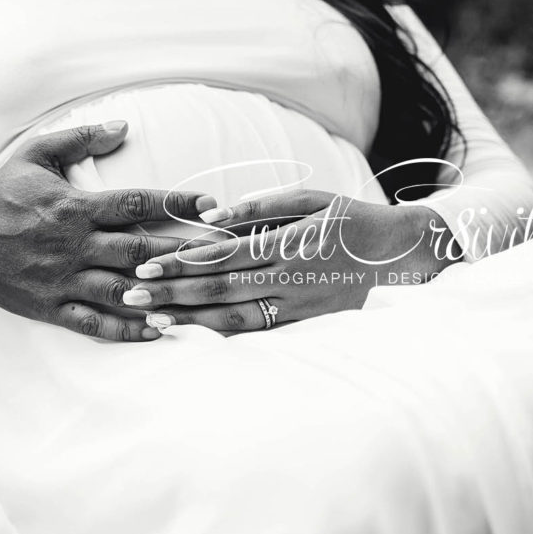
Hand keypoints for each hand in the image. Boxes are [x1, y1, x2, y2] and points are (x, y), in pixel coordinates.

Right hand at [0, 121, 215, 340]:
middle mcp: (75, 244)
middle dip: (184, 251)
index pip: (136, 202)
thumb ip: (81, 138)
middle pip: (140, 248)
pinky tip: (159, 330)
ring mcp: (63, 279)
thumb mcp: (37, 153)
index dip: (176, 201)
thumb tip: (124, 125)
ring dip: (163, 294)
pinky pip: (94, 322)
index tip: (211, 204)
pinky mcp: (50, 306)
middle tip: (224, 254)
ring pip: (122, 289)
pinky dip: (127, 329)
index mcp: (76, 206)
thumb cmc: (1, 190)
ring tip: (200, 298)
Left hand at [122, 191, 458, 333]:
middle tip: (130, 296)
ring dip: (189, 319)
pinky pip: (255, 333)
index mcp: (287, 242)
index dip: (180, 262)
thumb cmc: (350, 219)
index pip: (222, 254)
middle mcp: (288, 278)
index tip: (146, 265)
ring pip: (233, 318)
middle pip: (219, 289)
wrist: (402, 256)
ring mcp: (296, 306)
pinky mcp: (303, 324)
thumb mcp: (311, 198)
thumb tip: (210, 217)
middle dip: (171, 293)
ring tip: (151, 320)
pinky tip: (191, 334)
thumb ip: (259, 207)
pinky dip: (219, 335)